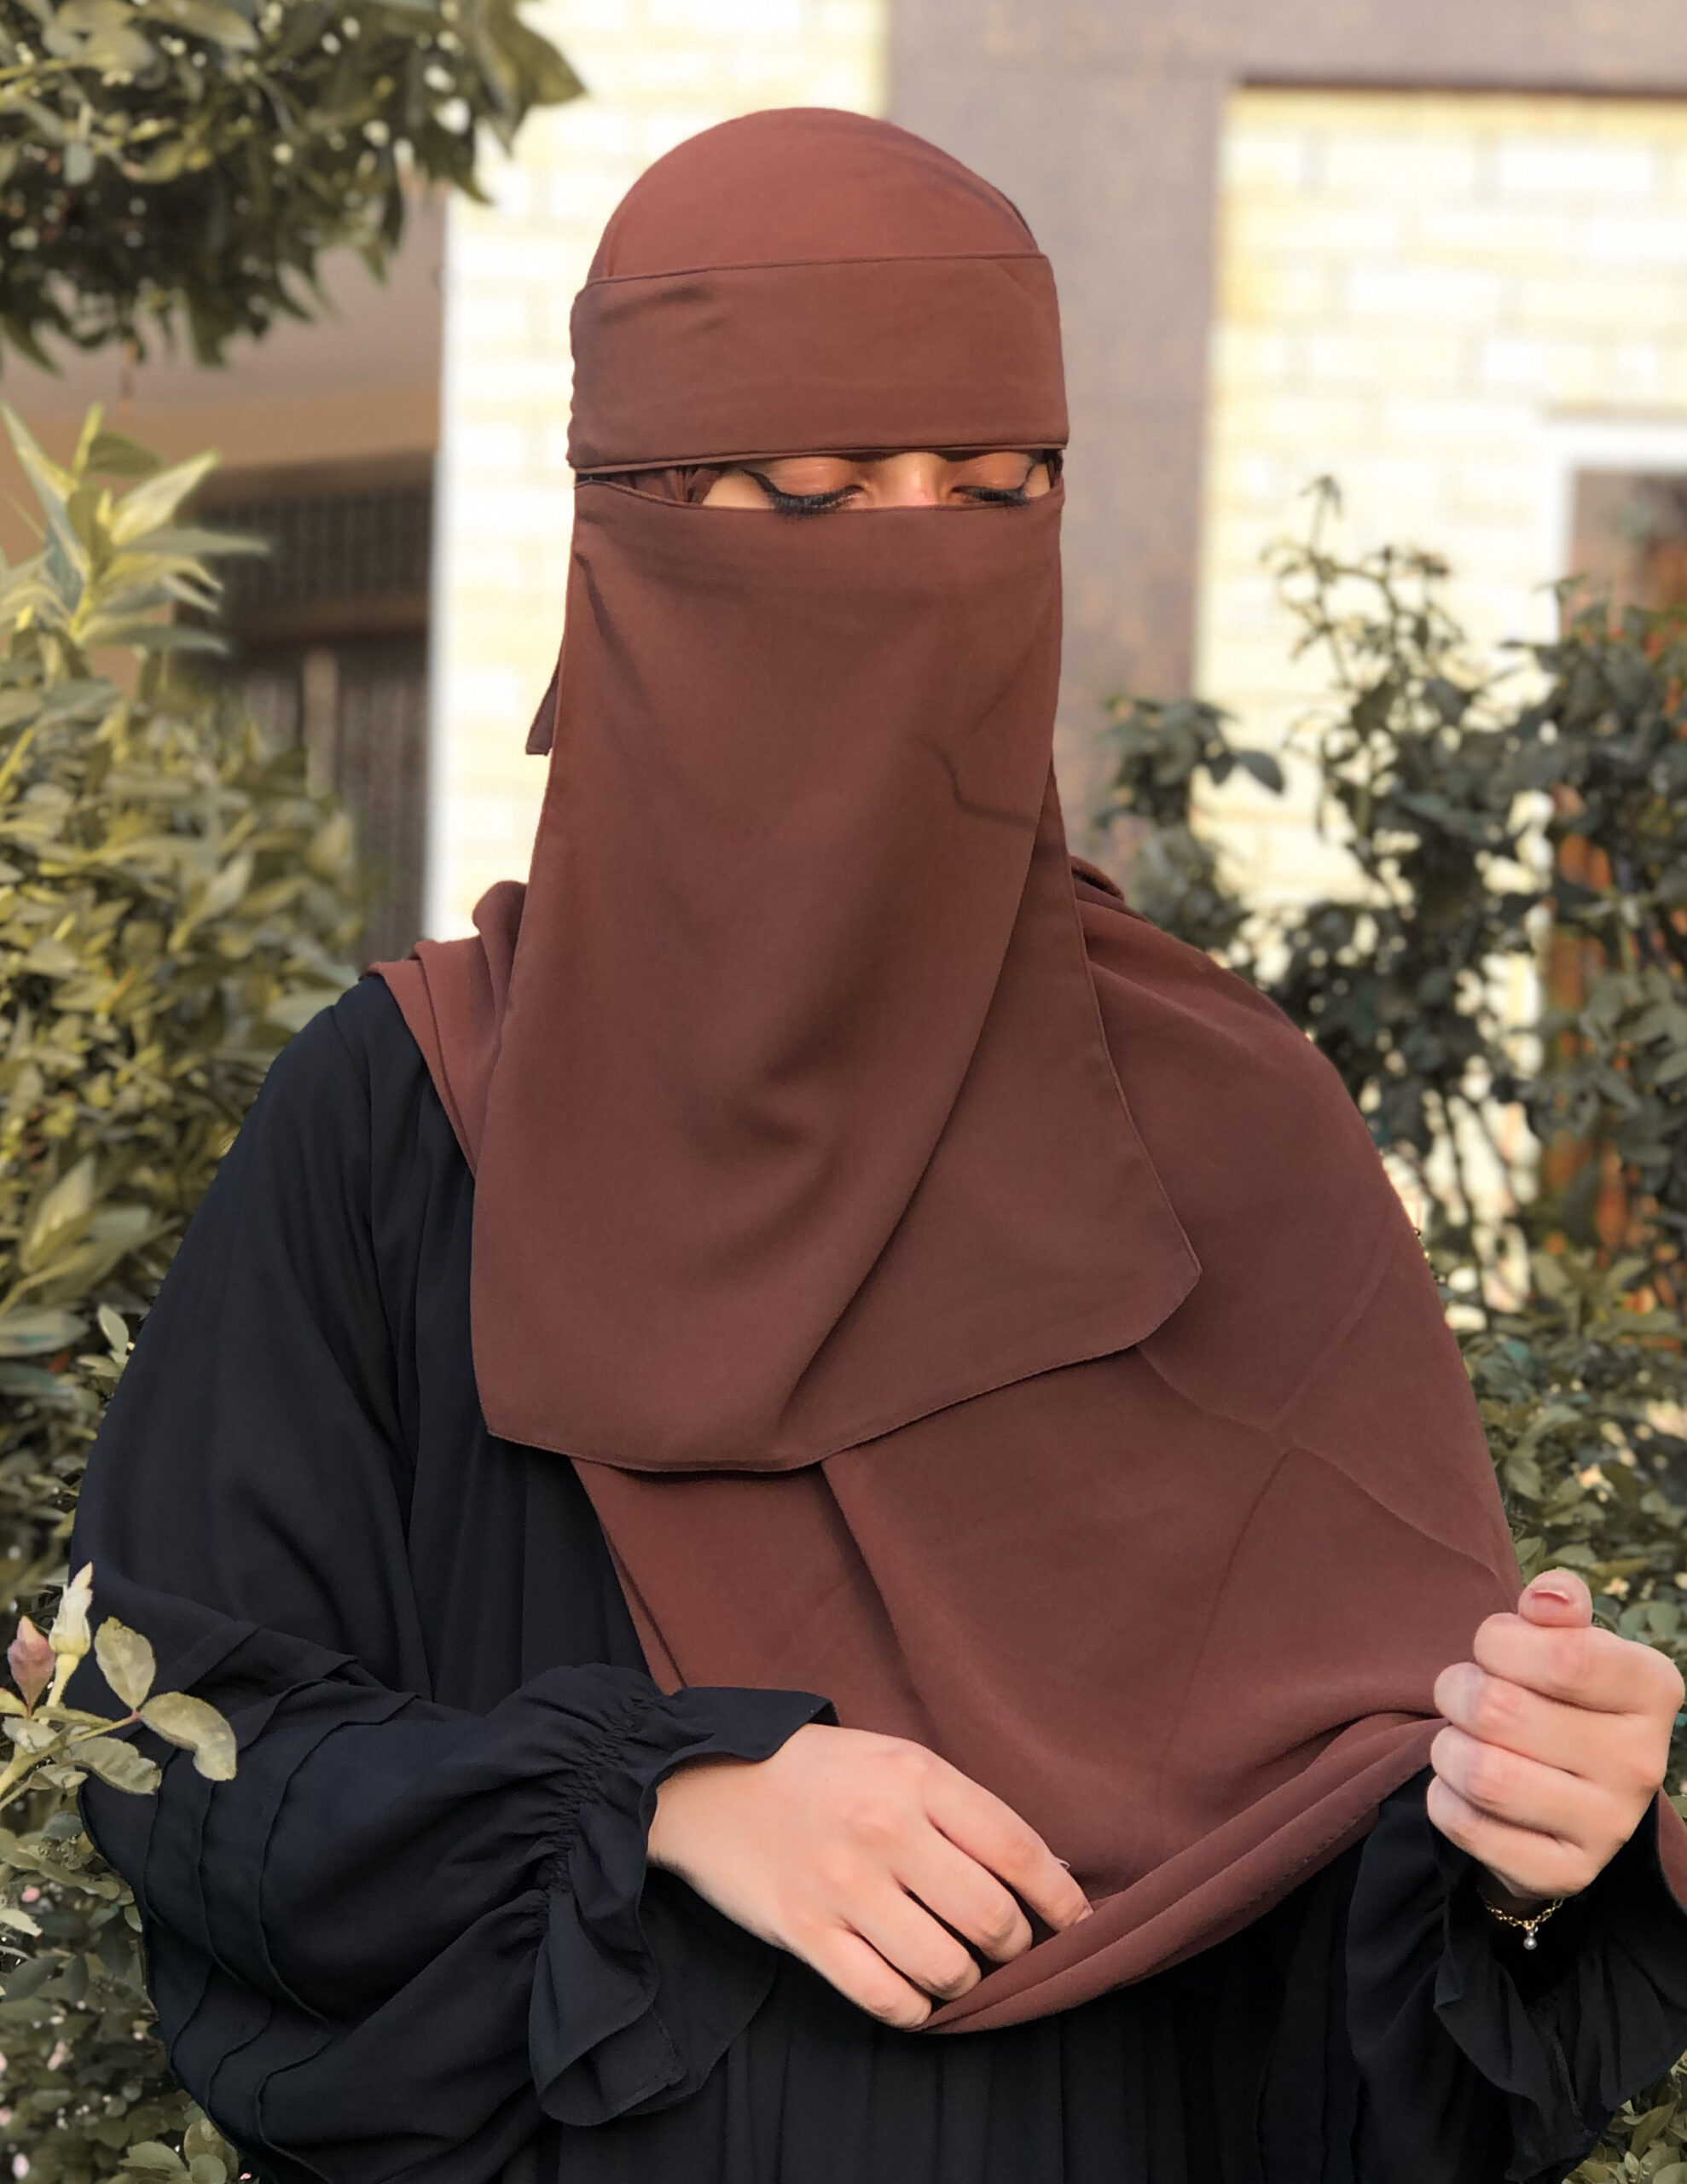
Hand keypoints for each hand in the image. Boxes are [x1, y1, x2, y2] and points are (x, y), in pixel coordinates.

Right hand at [647, 1723, 1090, 2027]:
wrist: (706, 1782)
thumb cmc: (814, 1771)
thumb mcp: (894, 1758)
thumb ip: (963, 1809)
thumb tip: (1044, 1869)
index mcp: (915, 1777)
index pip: (1017, 1850)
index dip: (1060, 1897)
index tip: (1078, 1922)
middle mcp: (884, 1830)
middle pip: (990, 1918)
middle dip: (1015, 1946)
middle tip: (1006, 1945)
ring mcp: (843, 1886)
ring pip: (945, 1968)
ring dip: (965, 1980)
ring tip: (957, 1965)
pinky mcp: (806, 1933)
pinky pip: (886, 1999)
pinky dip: (917, 2008)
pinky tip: (916, 1991)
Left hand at [1430, 1570, 1683, 1904]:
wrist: (1563, 1795)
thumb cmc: (1555, 1697)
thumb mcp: (1564, 1641)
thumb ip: (1556, 1608)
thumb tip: (1547, 1597)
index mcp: (1652, 1689)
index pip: (1563, 1656)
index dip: (1501, 1642)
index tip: (1494, 1646)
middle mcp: (1644, 1762)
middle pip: (1501, 1711)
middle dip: (1458, 1690)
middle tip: (1465, 1693)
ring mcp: (1609, 1826)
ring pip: (1482, 1773)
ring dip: (1447, 1746)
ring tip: (1462, 1738)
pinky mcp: (1566, 1872)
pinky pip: (1465, 1823)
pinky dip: (1444, 1796)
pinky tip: (1464, 1788)